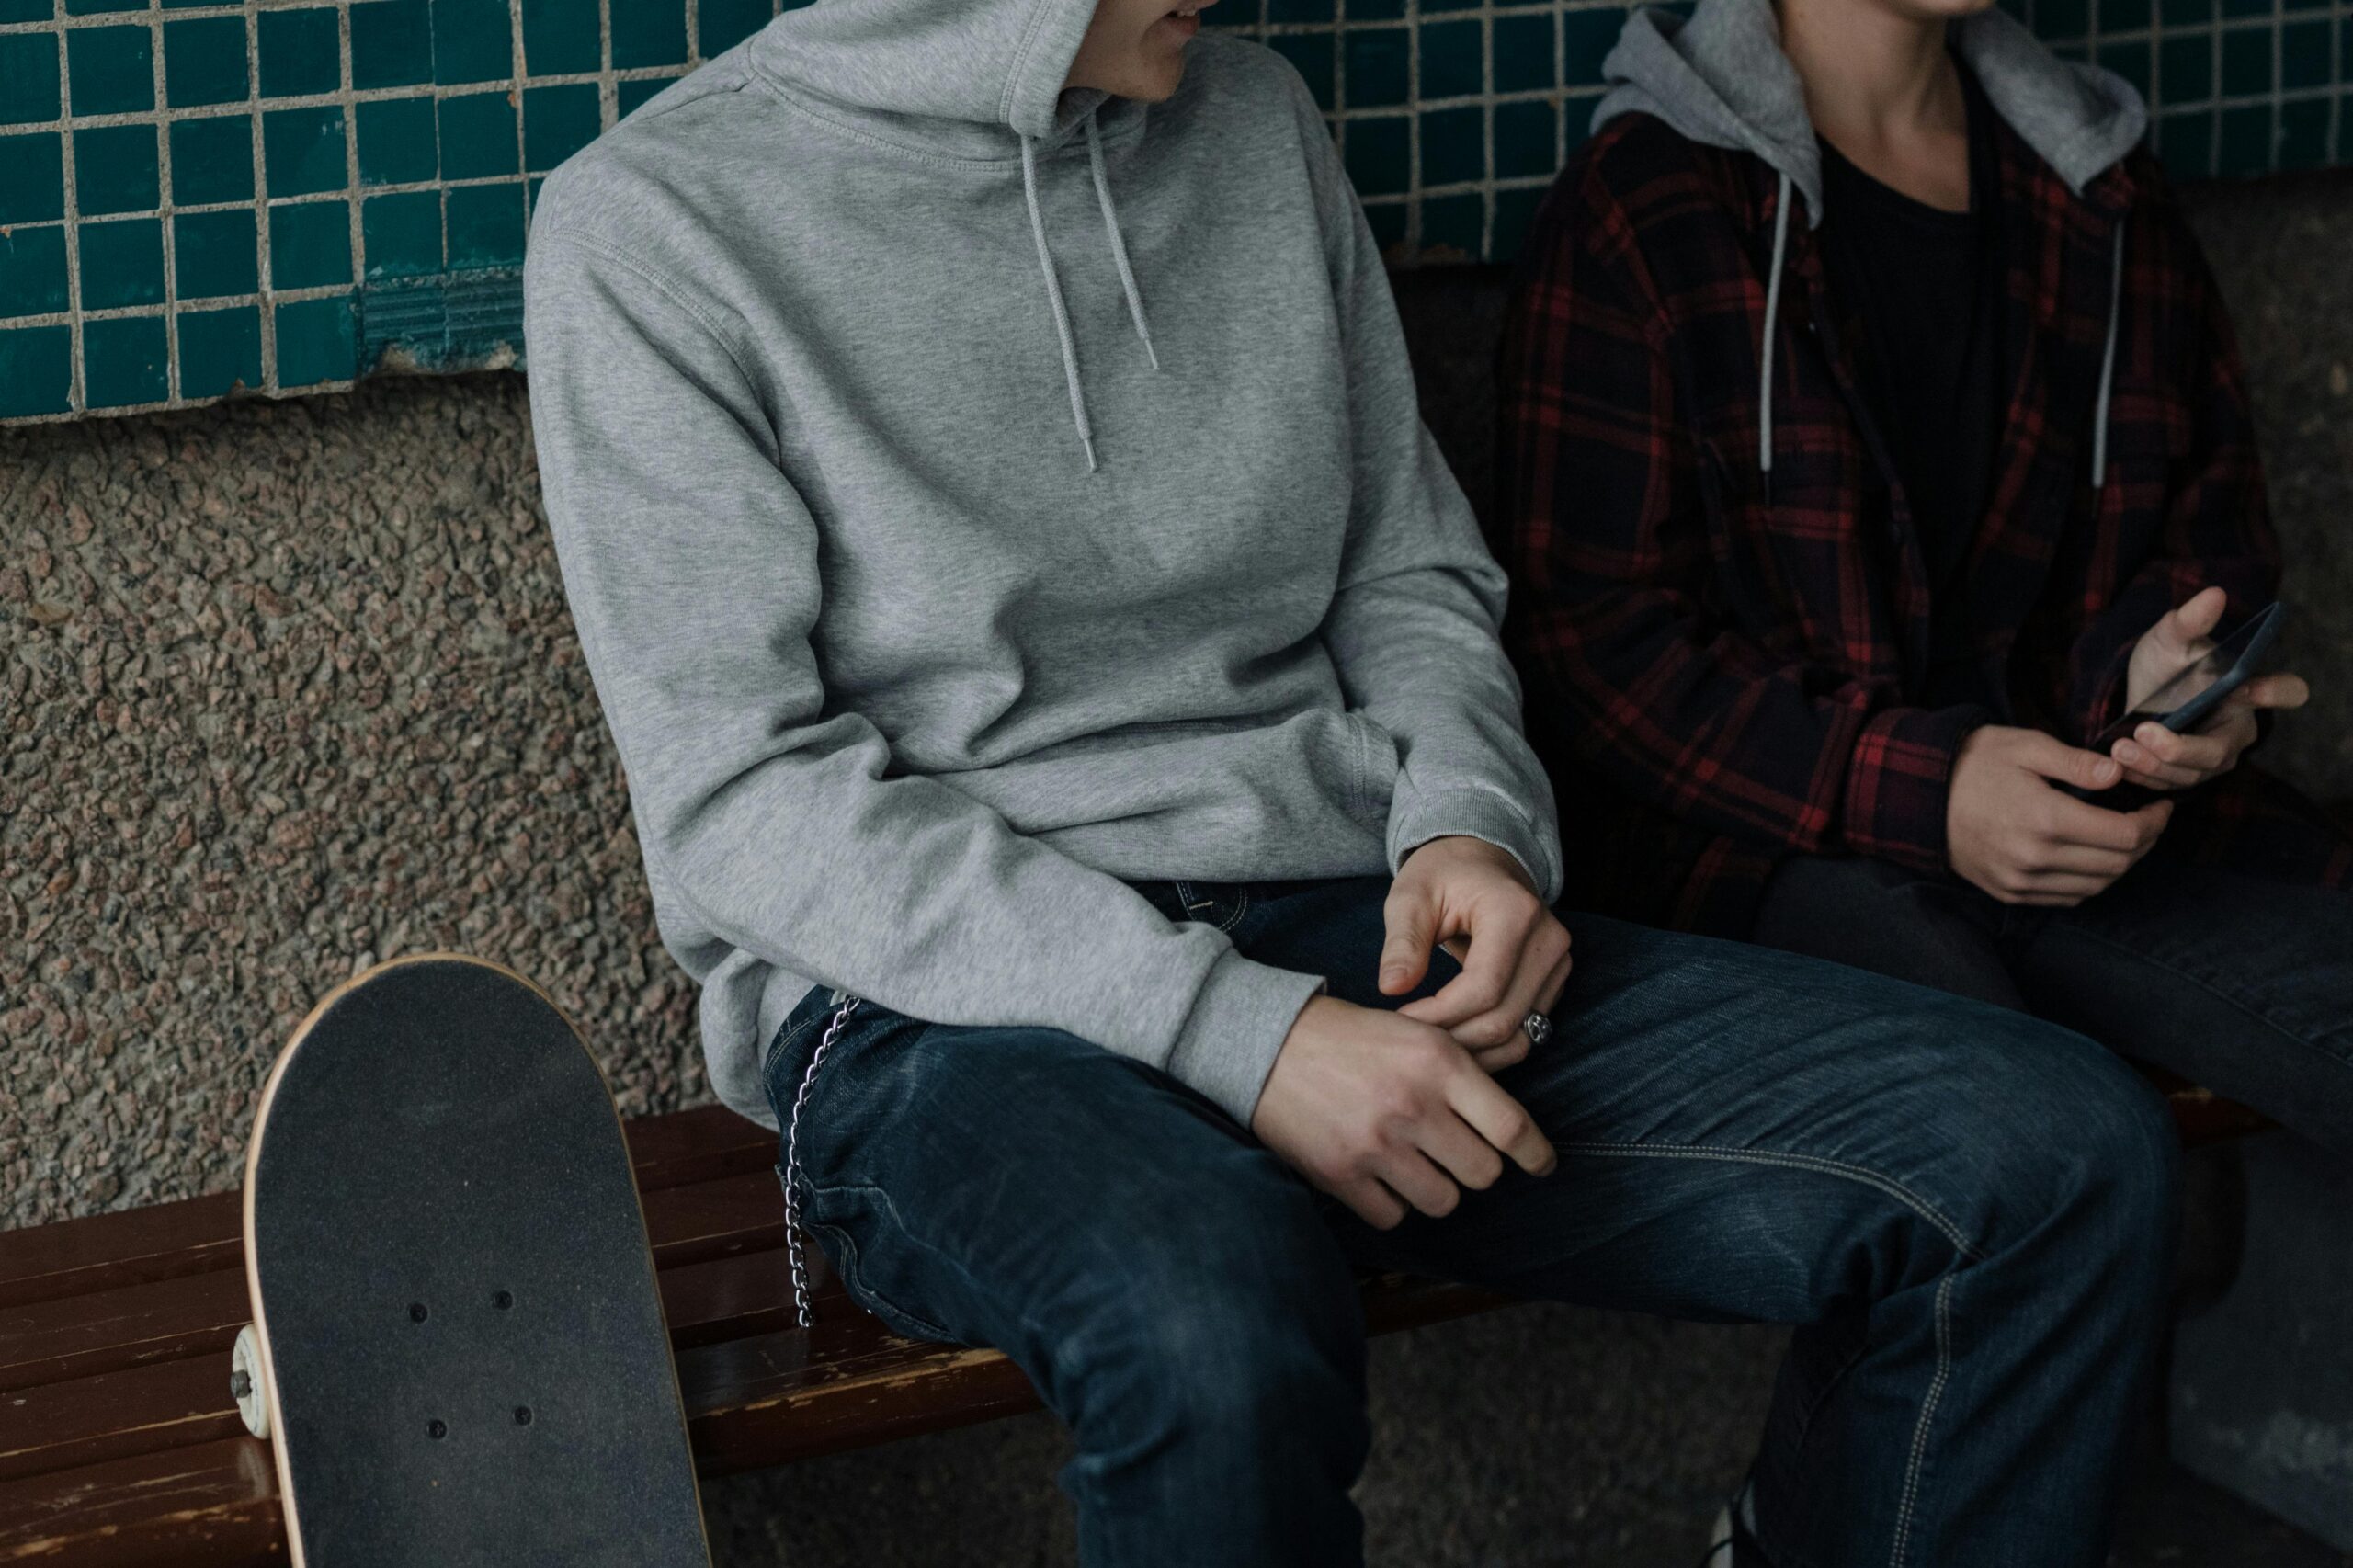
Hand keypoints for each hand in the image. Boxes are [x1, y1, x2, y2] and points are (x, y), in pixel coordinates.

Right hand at [1251, 995, 1556, 1228]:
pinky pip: (1394, 1216)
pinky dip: (1391, 1203)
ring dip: (1435, 1188)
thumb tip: (1514, 1124)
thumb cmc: (1349, 1037)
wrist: (1266, 1043)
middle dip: (1474, 1167)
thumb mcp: (1415, 1032)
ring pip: (1444, 1201)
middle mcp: (1413, 1104)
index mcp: (1438, 1061)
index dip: (1536, 1154)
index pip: (1511, 1126)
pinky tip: (1377, 1175)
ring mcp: (1377, 1144)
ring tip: (1412, 1163)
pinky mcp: (1341, 1174)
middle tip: (1453, 1152)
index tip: (1543, 1165)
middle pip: (1483, 1173)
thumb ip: (1464, 1071)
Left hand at [1377, 836, 1571, 1071]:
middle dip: (1453, 1040)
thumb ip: (1403, 943)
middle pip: (1503, 1019)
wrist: (1481, 860)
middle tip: (1409, 1042)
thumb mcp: (1411, 897)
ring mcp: (1558, 964)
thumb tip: (1391, 988)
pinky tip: (1454, 1041)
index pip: (1482, 988)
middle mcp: (1548, 941)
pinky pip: (1527, 1031)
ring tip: (1428, 1046)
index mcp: (1514, 913)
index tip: (1400, 1020)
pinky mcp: (1554, 982)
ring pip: (1518, 1034)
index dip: (1440, 1016)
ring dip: (1472, 1051)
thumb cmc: (1442, 875)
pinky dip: (1490, 1046)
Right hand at [1946, 725, 2171, 905]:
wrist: (1919, 796)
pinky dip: (2091, 881)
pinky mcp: (2010, 892)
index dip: (2153, 822)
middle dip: (2144, 842)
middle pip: (2117, 864)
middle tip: (2149, 820)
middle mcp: (2035, 859)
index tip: (2160, 805)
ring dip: (2121, 864)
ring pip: (2097, 885)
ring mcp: (2021, 881)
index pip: (2124, 835)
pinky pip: (2068, 897)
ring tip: (2124, 837)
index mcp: (2045, 818)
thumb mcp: (2026, 746)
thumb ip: (2077, 762)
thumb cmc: (1974, 764)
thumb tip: (2119, 774)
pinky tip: (2091, 857)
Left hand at [2113, 587, 2307, 790]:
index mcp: (2247, 691)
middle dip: (2179, 748)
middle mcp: (2236, 729)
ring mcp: (2212, 757)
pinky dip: (2143, 775)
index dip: (2275, 692)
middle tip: (2142, 732)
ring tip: (2120, 748)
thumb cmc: (2165, 661)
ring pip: (2190, 773)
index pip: (2284, 691)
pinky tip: (2120, 762)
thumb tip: (2213, 595)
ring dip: (2153, 764)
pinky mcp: (2186, 775)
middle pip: (2218, 751)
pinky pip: (2169, 784)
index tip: (2252, 688)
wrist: (2133, 689)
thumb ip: (2189, 621)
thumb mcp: (2170, 637)